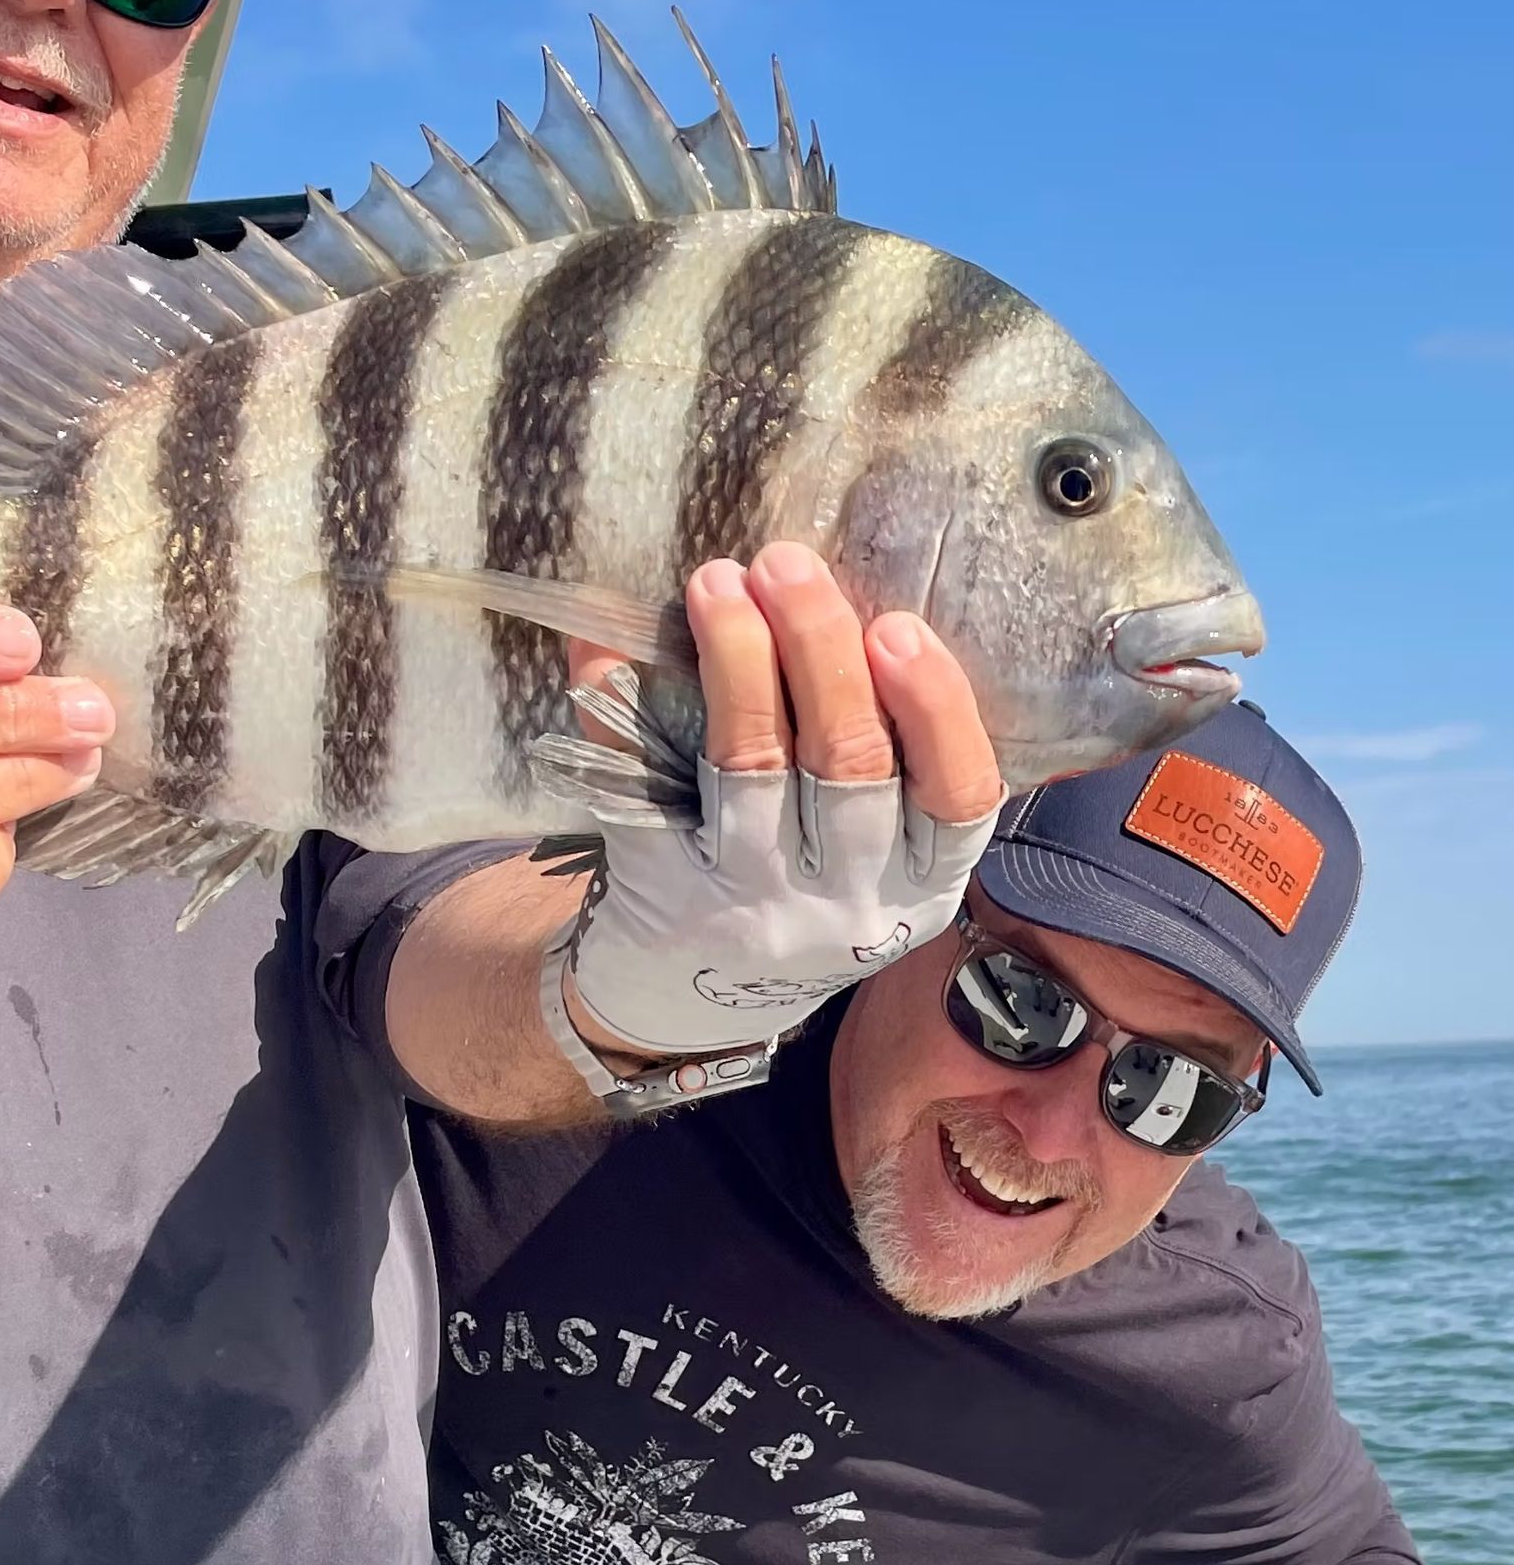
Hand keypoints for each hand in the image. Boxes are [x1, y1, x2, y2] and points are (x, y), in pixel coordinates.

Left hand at [564, 541, 1002, 1057]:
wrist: (685, 1001)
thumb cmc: (796, 892)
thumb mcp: (874, 860)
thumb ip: (889, 758)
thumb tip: (849, 599)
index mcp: (920, 883)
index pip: (958, 794)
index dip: (935, 706)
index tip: (898, 625)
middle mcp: (846, 898)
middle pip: (848, 761)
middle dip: (820, 648)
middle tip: (787, 563)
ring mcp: (752, 899)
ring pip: (753, 765)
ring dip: (737, 662)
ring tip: (717, 583)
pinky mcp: (666, 893)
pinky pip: (642, 787)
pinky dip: (619, 709)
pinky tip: (606, 645)